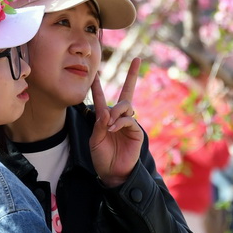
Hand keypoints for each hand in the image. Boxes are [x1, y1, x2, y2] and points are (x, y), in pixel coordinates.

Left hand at [89, 58, 143, 187]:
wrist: (112, 173)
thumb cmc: (101, 157)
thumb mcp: (95, 140)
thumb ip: (99, 124)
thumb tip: (107, 111)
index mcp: (105, 118)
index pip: (101, 98)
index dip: (99, 86)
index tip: (97, 73)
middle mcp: (118, 117)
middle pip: (126, 92)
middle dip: (132, 75)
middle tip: (137, 59)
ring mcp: (129, 123)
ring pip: (125, 105)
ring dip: (116, 111)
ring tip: (109, 124)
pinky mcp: (136, 131)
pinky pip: (129, 119)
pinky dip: (120, 122)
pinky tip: (113, 129)